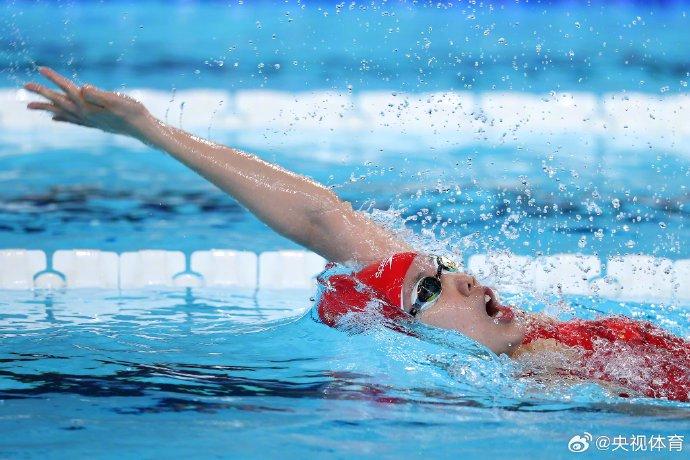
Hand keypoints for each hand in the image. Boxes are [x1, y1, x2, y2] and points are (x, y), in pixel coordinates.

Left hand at [24, 67, 152, 137]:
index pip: (67, 89)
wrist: (143, 129)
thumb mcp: (117, 100)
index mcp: (88, 106)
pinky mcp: (94, 124)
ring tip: (31, 106)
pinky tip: (55, 118)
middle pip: (59, 102)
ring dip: (46, 107)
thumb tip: (82, 89)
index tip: (41, 69)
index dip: (54, 78)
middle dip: (42, 93)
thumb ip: (98, 95)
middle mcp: (85, 115)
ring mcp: (88, 121)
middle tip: (25, 86)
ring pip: (61, 112)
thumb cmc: (133, 112)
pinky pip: (71, 120)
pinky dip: (61, 118)